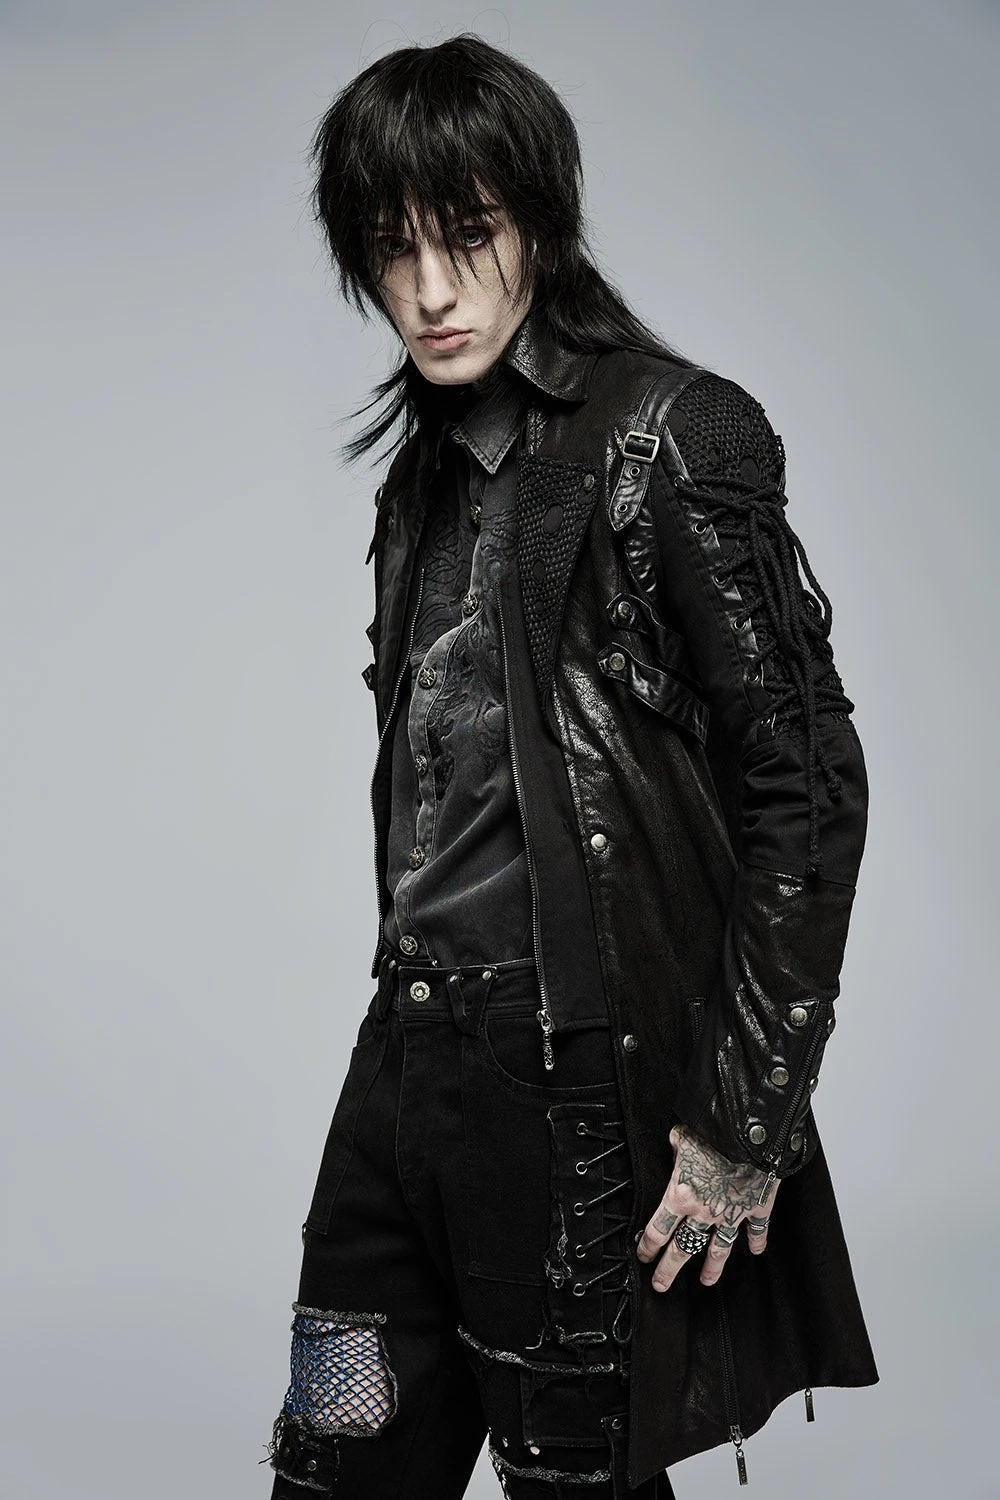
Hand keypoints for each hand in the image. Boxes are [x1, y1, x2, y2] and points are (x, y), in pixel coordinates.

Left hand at [635, 1123, 779, 1290]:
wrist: (748, 1132)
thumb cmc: (712, 1132)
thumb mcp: (682, 1138)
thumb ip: (676, 1150)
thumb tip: (675, 1146)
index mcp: (680, 1195)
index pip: (658, 1230)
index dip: (648, 1246)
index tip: (643, 1257)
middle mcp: (704, 1211)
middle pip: (682, 1249)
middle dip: (669, 1270)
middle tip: (661, 1285)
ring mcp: (732, 1214)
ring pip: (719, 1249)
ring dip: (712, 1267)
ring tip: (706, 1281)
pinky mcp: (757, 1208)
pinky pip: (756, 1231)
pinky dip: (757, 1242)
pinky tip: (755, 1252)